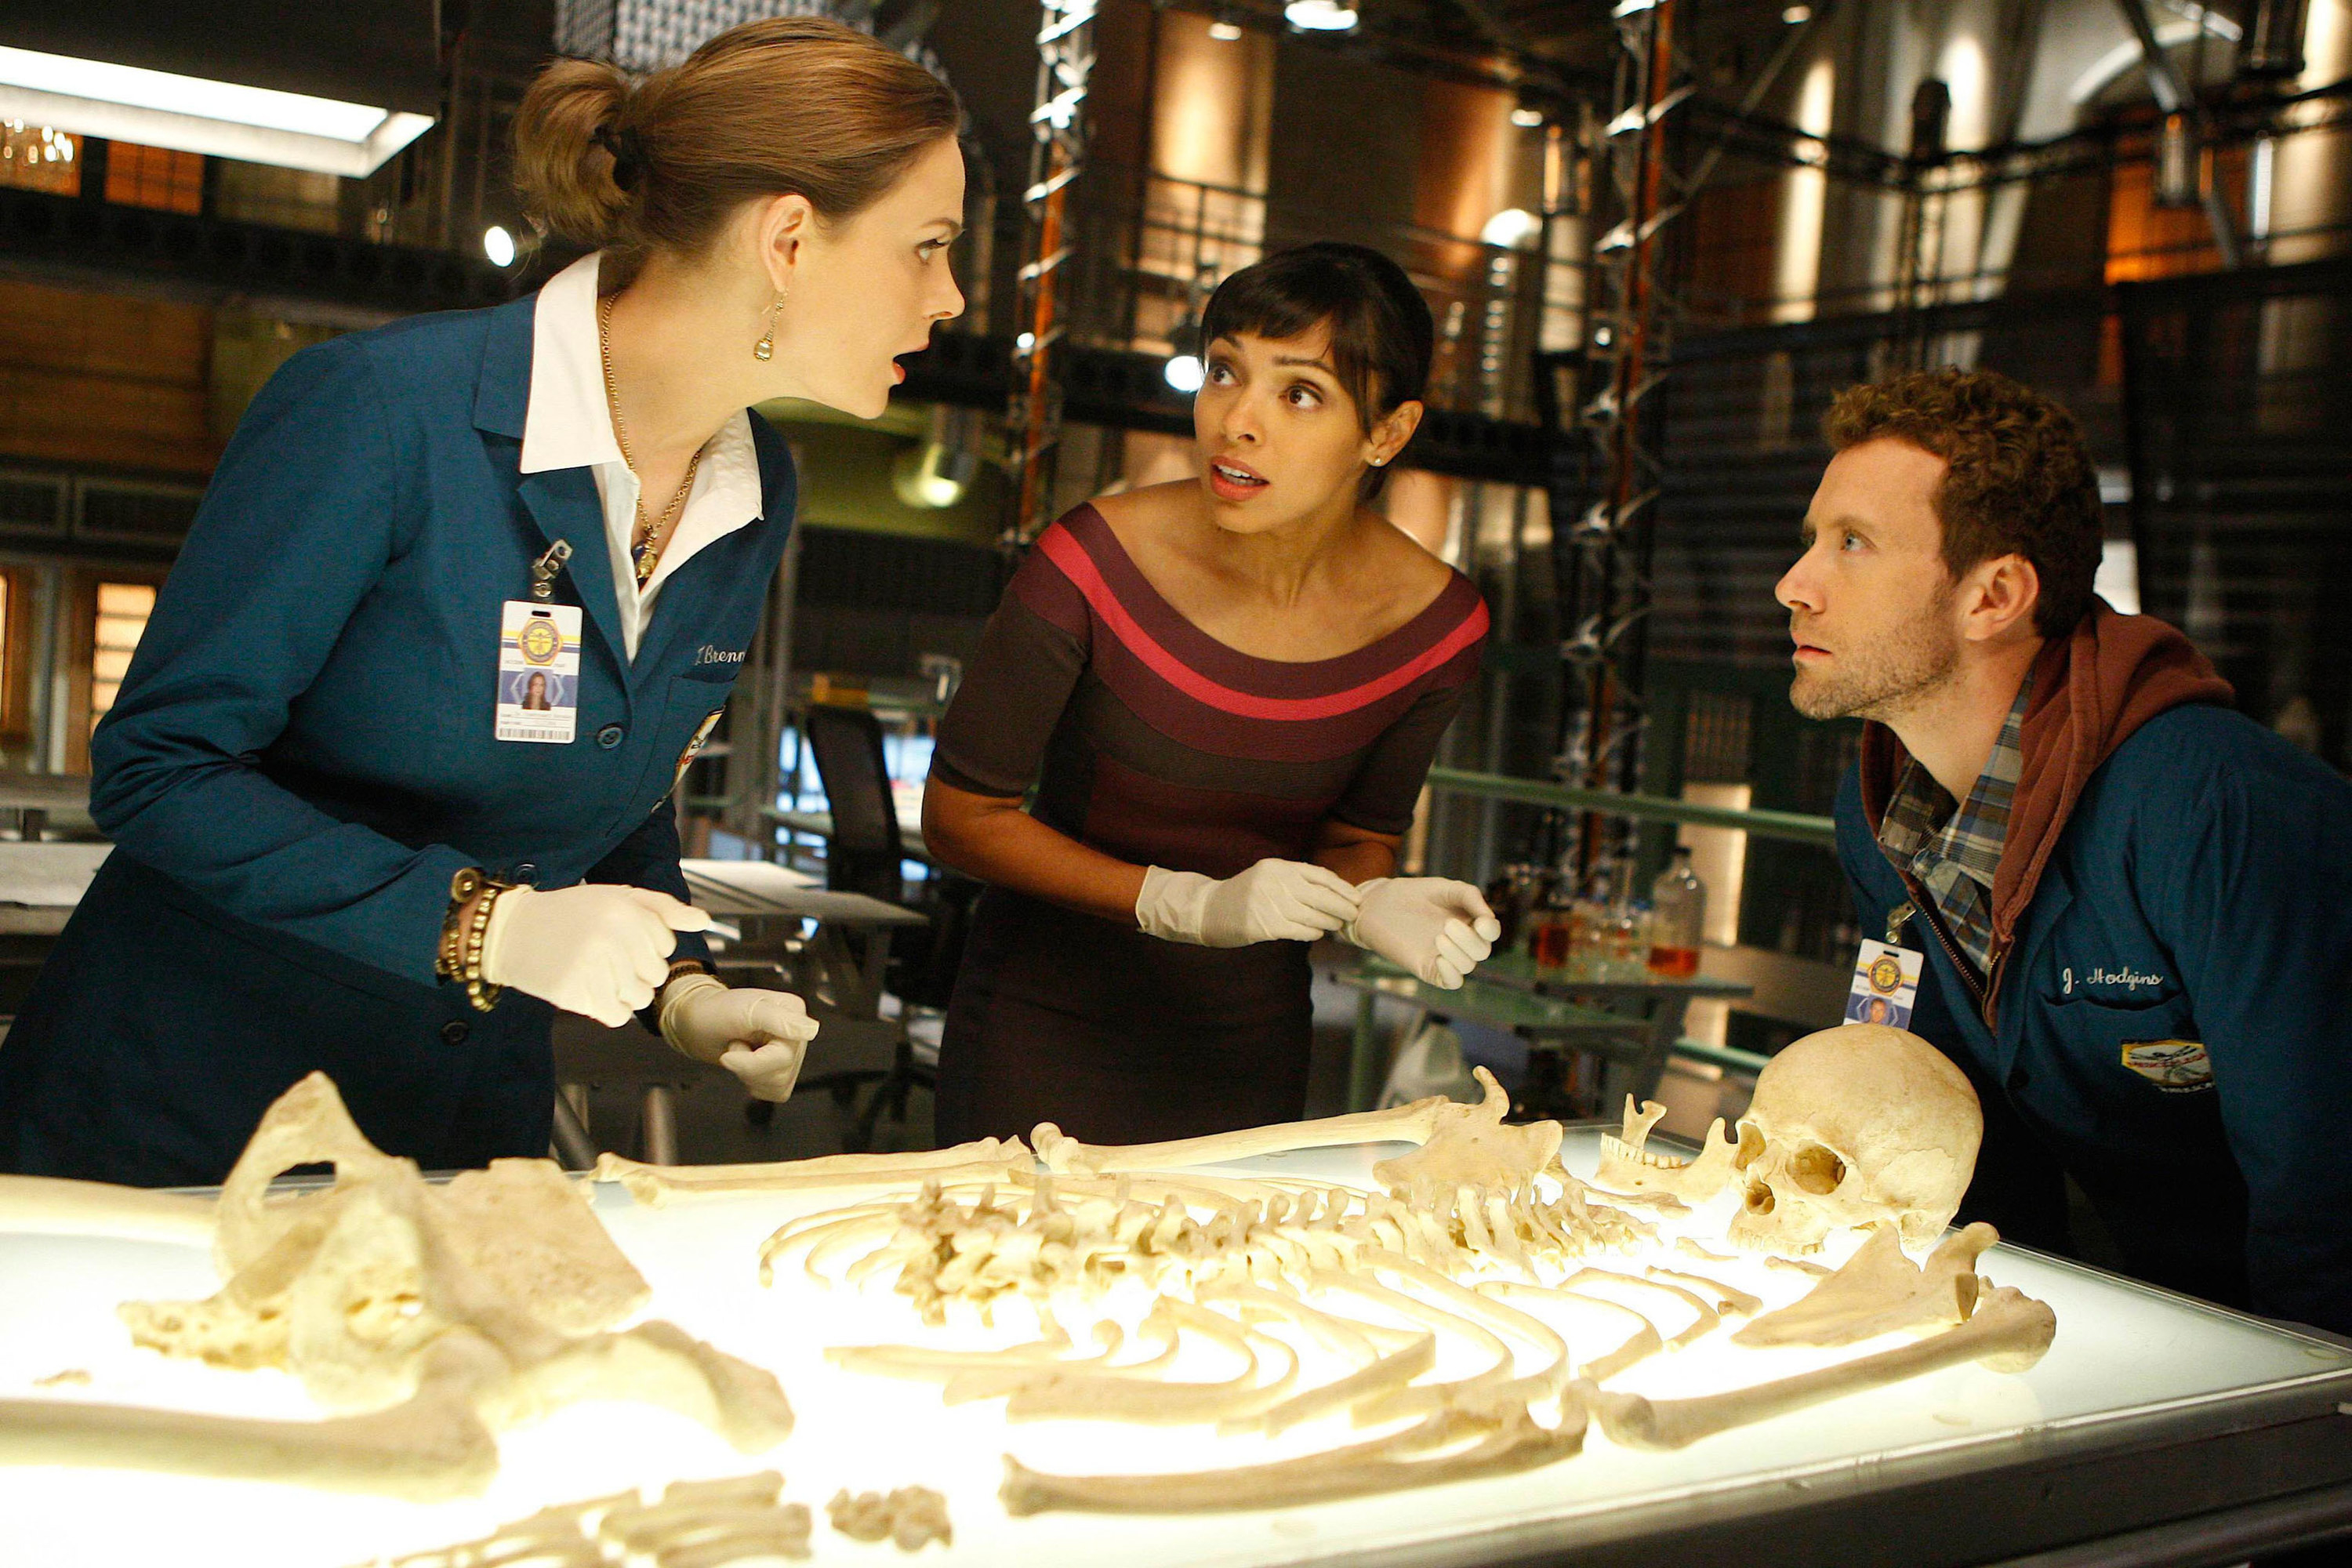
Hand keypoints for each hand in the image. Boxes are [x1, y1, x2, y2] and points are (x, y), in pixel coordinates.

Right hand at [479, 884, 709, 1026]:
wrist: (511, 931)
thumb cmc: (570, 913)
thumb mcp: (618, 896)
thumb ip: (664, 908)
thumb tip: (703, 921)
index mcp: (626, 909)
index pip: (667, 947)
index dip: (646, 946)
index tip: (619, 937)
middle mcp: (612, 936)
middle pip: (656, 976)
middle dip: (636, 971)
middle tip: (605, 957)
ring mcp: (592, 966)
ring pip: (640, 999)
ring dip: (623, 993)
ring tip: (597, 973)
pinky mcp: (573, 992)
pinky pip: (618, 1016)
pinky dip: (609, 1010)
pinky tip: (590, 990)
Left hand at [660, 975, 819, 1101]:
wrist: (696, 1024)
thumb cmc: (715, 1012)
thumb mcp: (745, 1010)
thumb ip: (778, 1019)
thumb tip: (810, 1030)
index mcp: (794, 1013)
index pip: (786, 1056)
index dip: (754, 1061)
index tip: (733, 1046)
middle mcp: (797, 1033)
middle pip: (782, 1073)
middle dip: (749, 1067)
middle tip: (735, 1045)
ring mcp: (790, 1052)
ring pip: (780, 1086)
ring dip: (749, 1074)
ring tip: (740, 1051)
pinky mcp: (780, 1069)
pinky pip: (776, 1092)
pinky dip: (755, 1084)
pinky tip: (745, 1064)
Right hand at [1134, 859, 1362, 947]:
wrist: (1206, 909)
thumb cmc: (1243, 894)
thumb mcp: (1267, 877)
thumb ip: (1294, 880)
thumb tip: (1333, 894)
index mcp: (1277, 867)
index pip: (1320, 874)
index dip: (1342, 887)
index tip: (1355, 897)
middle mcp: (1275, 882)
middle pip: (1321, 896)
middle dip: (1342, 907)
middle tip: (1353, 915)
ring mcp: (1269, 904)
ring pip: (1312, 916)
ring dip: (1328, 923)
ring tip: (1335, 925)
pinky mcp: (1263, 926)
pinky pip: (1298, 931)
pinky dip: (1312, 933)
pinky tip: (1317, 933)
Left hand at [1344, 877, 1501, 987]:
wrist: (1378, 904)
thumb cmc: (1413, 894)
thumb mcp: (1444, 888)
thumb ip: (1469, 896)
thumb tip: (1489, 917)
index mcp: (1468, 921)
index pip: (1490, 932)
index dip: (1490, 930)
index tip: (1481, 923)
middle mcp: (1460, 941)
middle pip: (1481, 951)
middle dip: (1469, 940)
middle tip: (1447, 925)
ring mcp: (1445, 956)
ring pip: (1467, 965)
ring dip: (1458, 953)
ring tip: (1439, 937)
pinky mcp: (1428, 968)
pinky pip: (1451, 982)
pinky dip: (1452, 974)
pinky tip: (1439, 959)